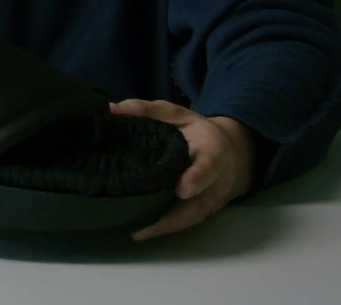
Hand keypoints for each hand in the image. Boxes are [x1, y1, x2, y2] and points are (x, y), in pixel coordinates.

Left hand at [109, 98, 256, 241]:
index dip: (197, 178)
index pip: (208, 166)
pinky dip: (164, 229)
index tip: (182, 190)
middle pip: (198, 202)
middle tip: (144, 223)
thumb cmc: (195, 130)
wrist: (229, 152)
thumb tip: (111, 109)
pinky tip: (140, 231)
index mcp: (212, 150)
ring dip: (164, 226)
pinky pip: (185, 223)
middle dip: (174, 215)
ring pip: (190, 218)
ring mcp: (210, 200)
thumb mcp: (177, 114)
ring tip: (135, 230)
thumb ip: (147, 110)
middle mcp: (216, 181)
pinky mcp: (203, 212)